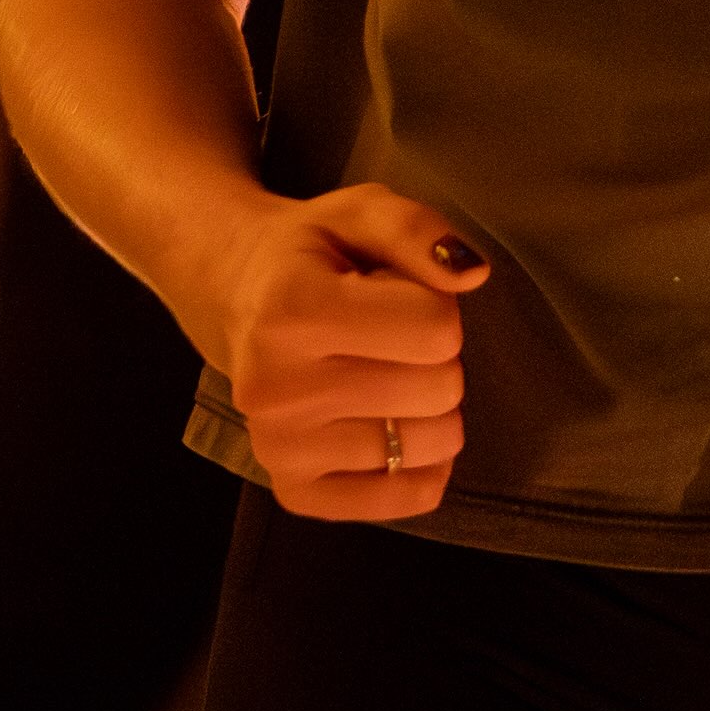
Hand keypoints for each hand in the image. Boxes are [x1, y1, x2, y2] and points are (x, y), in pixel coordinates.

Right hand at [192, 181, 485, 518]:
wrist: (237, 295)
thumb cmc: (310, 253)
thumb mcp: (360, 212)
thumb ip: (417, 230)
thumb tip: (472, 273)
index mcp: (291, 310)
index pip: (437, 329)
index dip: (436, 307)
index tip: (397, 296)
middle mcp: (276, 388)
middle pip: (439, 389)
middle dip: (436, 357)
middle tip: (391, 338)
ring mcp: (279, 448)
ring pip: (431, 445)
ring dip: (432, 409)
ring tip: (386, 375)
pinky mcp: (293, 489)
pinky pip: (403, 498)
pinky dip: (423, 468)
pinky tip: (398, 430)